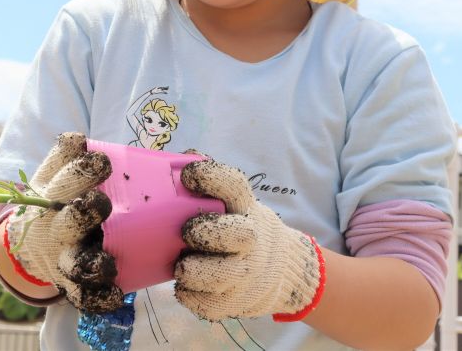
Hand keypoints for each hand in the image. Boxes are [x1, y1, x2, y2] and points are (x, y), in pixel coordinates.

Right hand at [5, 133, 123, 312]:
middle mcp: (54, 225)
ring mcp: (62, 256)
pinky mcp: (71, 283)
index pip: (61, 175)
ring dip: (91, 262)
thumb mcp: (55, 174)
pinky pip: (84, 295)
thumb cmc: (58, 199)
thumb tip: (78, 138)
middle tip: (101, 203)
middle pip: (67, 220)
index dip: (80, 168)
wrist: (29, 241)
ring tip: (107, 263)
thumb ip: (68, 155)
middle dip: (83, 213)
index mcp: (51, 192)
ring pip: (76, 263)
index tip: (102, 160)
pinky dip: (98, 298)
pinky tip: (115, 295)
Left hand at [175, 159, 325, 321]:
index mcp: (245, 207)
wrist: (280, 269)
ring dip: (195, 271)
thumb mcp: (235, 202)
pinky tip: (185, 286)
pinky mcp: (235, 302)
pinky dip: (192, 297)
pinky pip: (209, 304)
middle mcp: (250, 238)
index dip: (211, 177)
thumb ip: (211, 184)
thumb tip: (183, 157)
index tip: (189, 175)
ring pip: (221, 275)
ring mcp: (245, 273)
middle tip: (187, 231)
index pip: (234, 185)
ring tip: (182, 265)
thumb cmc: (240, 226)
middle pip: (238, 234)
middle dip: (209, 233)